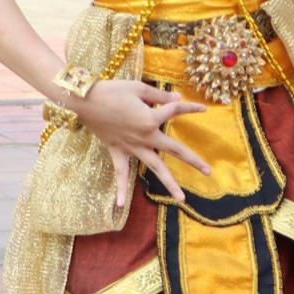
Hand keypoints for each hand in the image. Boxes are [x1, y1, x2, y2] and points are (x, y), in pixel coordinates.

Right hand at [72, 78, 212, 206]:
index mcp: (151, 119)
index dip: (190, 108)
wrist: (84, 99)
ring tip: (182, 199)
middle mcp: (145, 137)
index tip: (204, 109)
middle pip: (174, 150)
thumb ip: (159, 96)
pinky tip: (120, 205)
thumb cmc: (112, 90)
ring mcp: (131, 147)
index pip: (175, 112)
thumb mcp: (138, 88)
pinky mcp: (117, 151)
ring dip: (169, 183)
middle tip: (209, 172)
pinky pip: (120, 173)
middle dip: (193, 160)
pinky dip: (120, 188)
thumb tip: (177, 98)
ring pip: (154, 168)